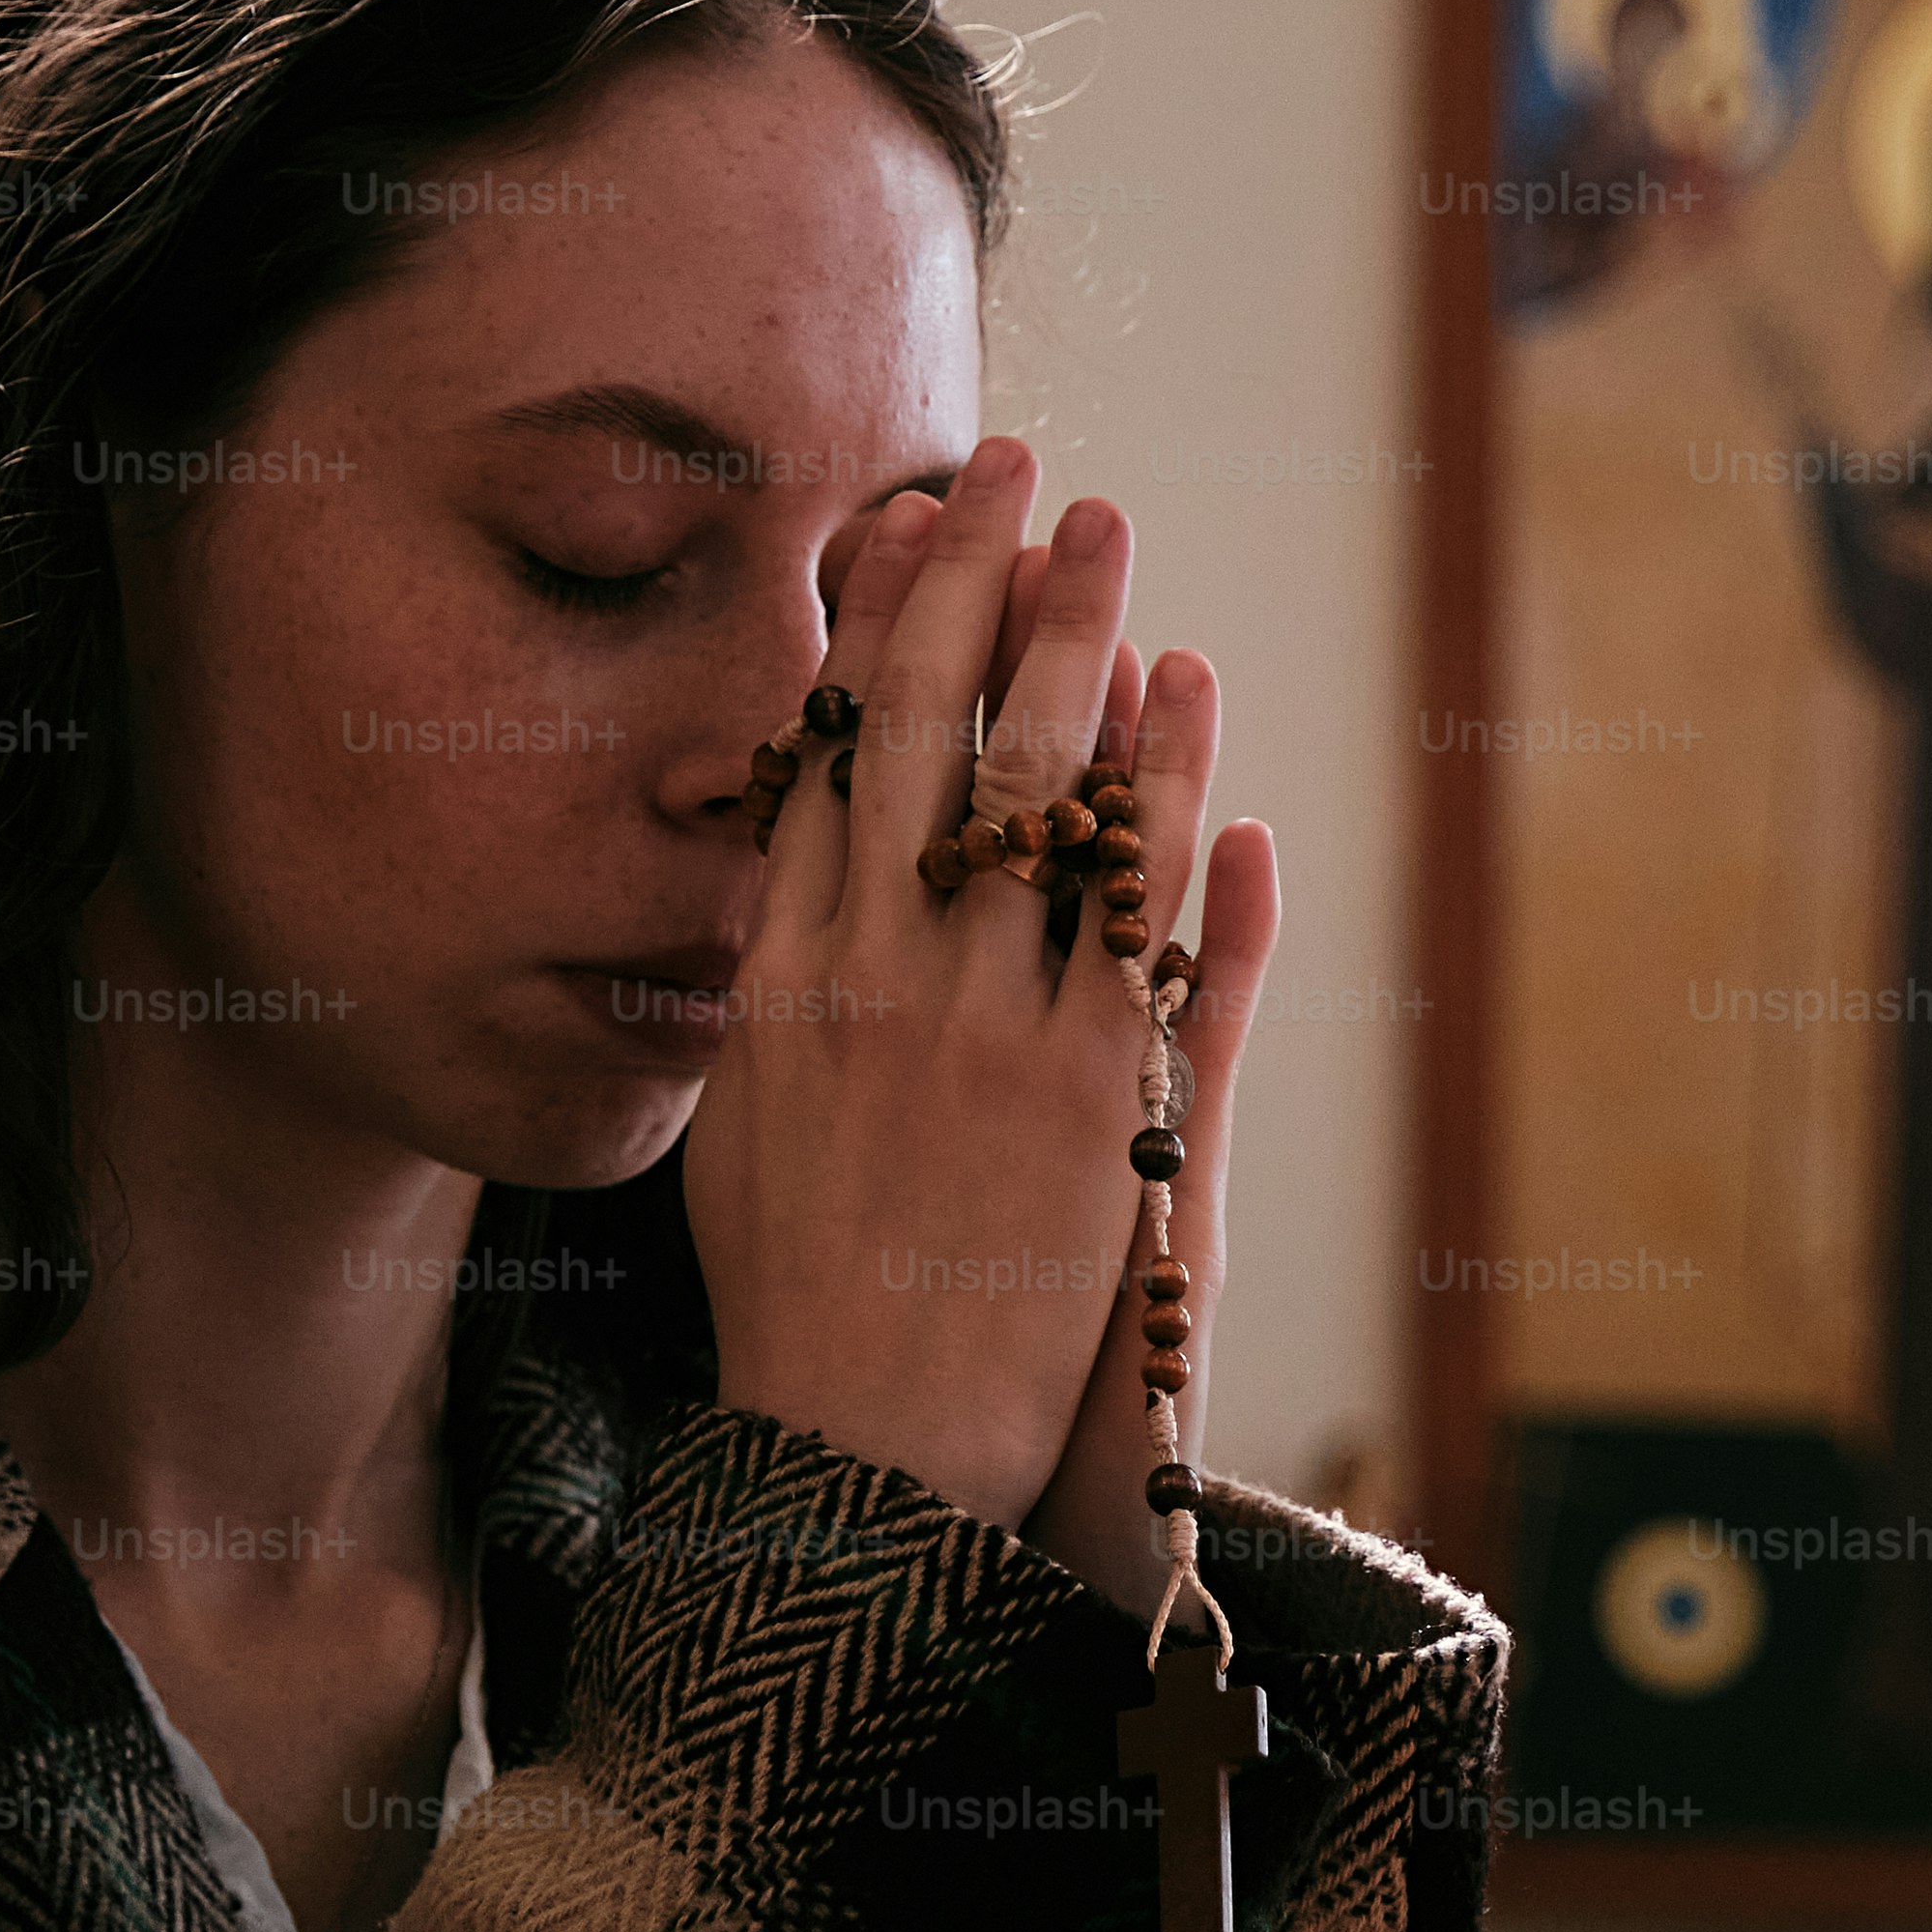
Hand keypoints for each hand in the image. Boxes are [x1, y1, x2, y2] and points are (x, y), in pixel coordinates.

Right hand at [684, 441, 1229, 1602]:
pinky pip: (1145, 922)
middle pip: (932, 743)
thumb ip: (767, 984)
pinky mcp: (1096, 1104)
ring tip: (1115, 549)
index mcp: (784, 984)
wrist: (859, 1453)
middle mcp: (880, 987)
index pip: (831, 756)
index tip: (911, 520)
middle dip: (982, 593)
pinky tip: (1193, 719)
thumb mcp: (738, 1119)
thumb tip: (783, 865)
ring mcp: (992, 1038)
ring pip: (1044, 804)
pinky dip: (1173, 811)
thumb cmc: (793, 1299)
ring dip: (1084, 658)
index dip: (876, 624)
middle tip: (1027, 478)